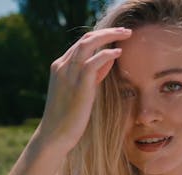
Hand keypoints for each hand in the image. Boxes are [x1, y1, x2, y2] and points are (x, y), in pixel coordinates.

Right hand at [35, 27, 131, 151]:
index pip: (81, 44)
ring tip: (127, 35)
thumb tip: (108, 60)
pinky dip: (106, 54)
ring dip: (109, 36)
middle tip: (126, 31)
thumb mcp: (81, 91)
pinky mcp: (78, 85)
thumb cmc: (69, 117)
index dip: (100, 37)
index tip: (117, 36)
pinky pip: (93, 61)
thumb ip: (93, 75)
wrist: (55, 135)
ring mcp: (68, 74)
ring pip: (88, 44)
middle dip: (108, 32)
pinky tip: (119, 52)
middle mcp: (62, 66)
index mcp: (60, 67)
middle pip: (86, 39)